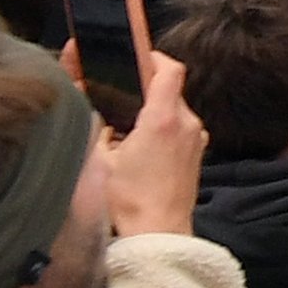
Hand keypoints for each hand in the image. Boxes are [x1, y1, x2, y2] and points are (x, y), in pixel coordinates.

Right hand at [100, 44, 205, 240]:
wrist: (159, 233)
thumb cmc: (128, 200)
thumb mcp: (100, 159)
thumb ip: (96, 125)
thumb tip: (88, 103)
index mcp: (164, 119)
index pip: (169, 69)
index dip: (153, 56)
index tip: (138, 54)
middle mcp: (188, 124)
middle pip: (170, 90)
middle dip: (145, 90)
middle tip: (120, 96)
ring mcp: (197, 139)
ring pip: (175, 111)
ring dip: (154, 112)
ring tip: (127, 128)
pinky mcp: (198, 153)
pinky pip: (181, 129)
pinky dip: (164, 129)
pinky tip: (142, 147)